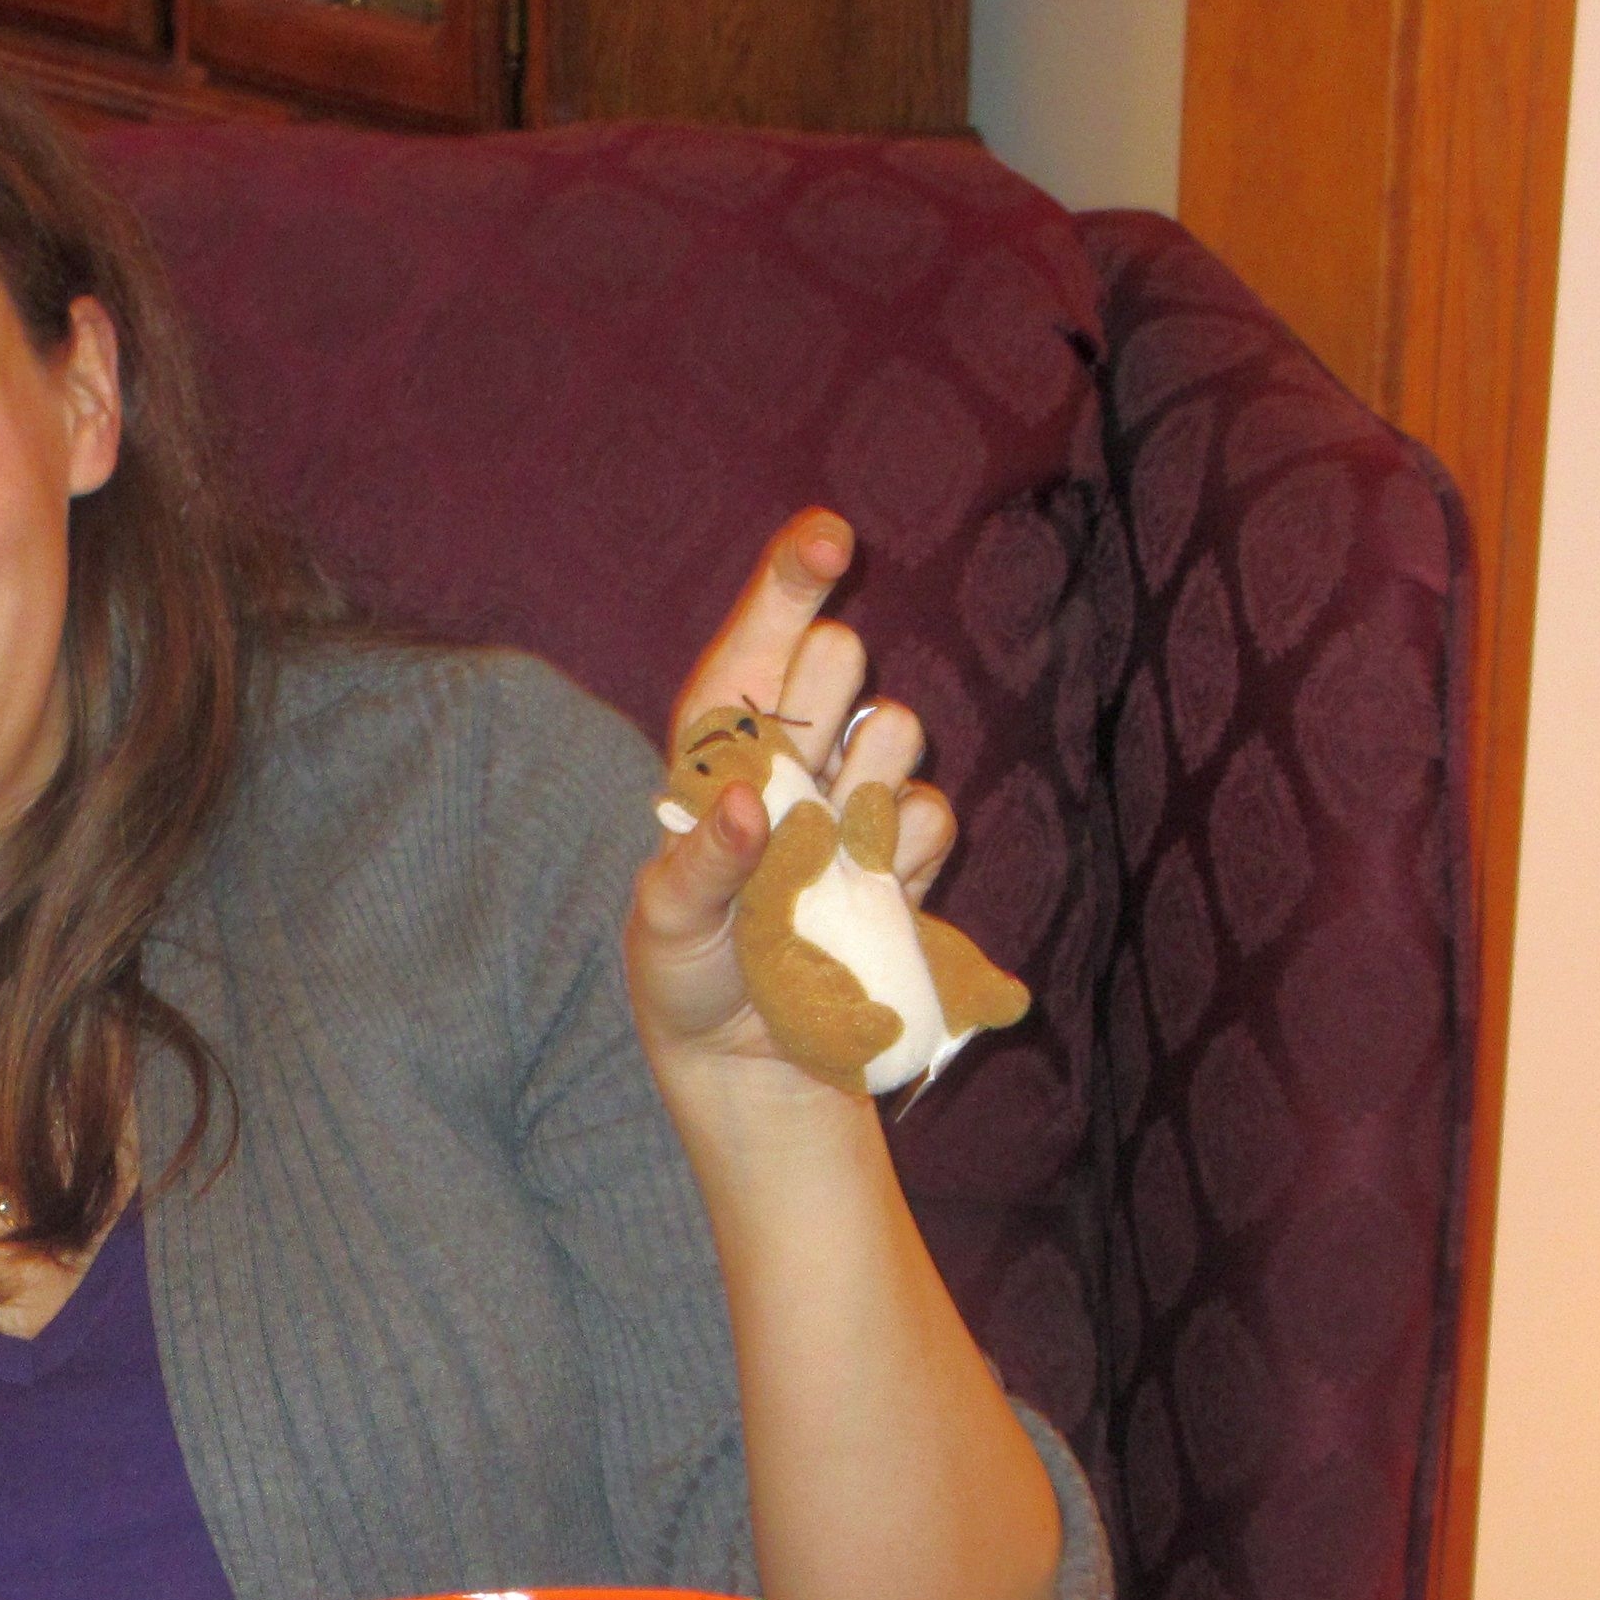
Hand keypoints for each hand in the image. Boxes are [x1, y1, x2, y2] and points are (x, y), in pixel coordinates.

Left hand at [624, 507, 959, 1087]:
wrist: (757, 1061)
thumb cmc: (689, 976)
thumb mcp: (670, 928)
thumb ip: (703, 867)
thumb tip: (747, 807)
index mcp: (718, 755)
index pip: (750, 649)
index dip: (787, 586)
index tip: (828, 538)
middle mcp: (792, 760)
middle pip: (836, 664)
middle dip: (828, 689)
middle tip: (804, 761)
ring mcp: (853, 803)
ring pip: (896, 728)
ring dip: (868, 775)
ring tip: (826, 852)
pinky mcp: (901, 856)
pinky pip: (928, 815)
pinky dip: (903, 848)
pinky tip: (868, 892)